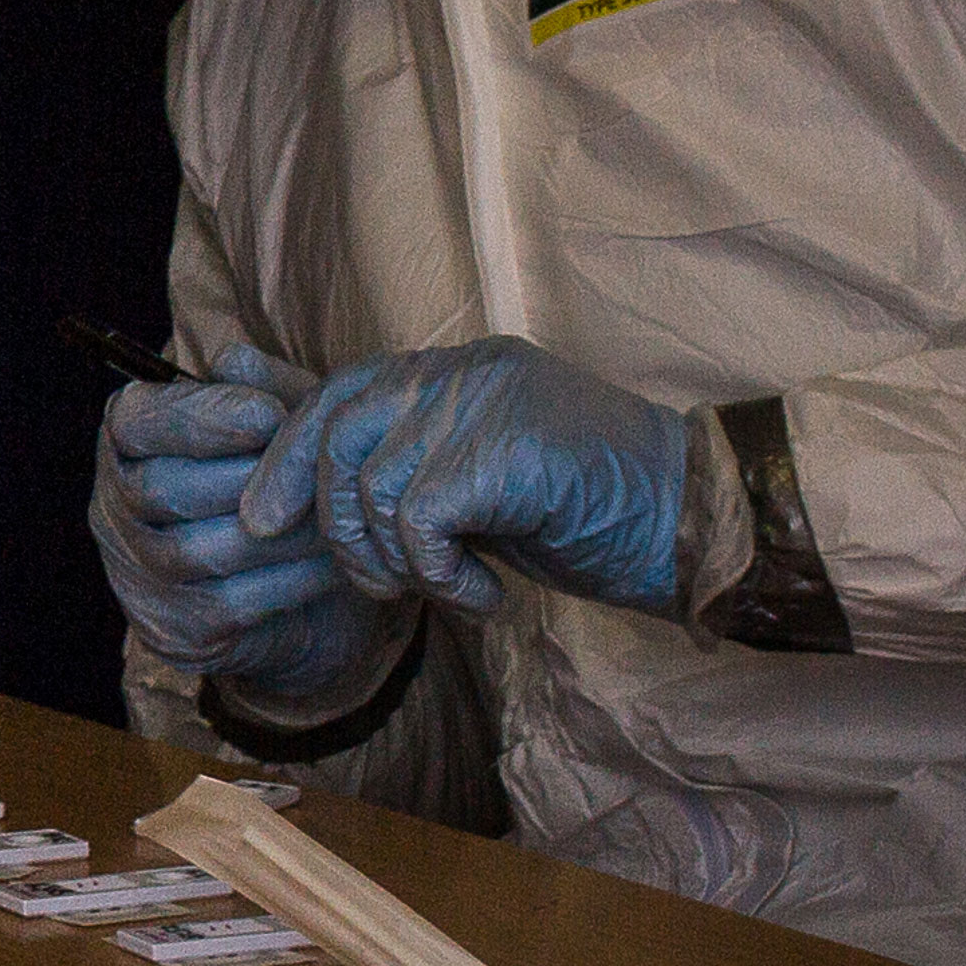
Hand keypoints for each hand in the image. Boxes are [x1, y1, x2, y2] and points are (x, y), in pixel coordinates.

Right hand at [91, 343, 409, 708]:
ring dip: (280, 532)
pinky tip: (336, 563)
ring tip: (337, 517)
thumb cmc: (282, 490)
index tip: (270, 415)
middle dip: (249, 479)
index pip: (138, 422)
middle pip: (166, 488)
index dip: (201, 417)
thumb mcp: (281, 429)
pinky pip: (233, 601)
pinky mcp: (176, 631)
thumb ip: (263, 388)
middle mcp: (114, 508)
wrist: (305, 599)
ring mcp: (139, 575)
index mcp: (126, 445)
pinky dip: (292, 580)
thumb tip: (236, 358)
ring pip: (202, 547)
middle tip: (319, 472)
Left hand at [243, 337, 689, 619]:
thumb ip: (414, 469)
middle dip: (326, 519)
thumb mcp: (486, 483)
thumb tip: (320, 496)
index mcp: (458, 369)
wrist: (704, 527)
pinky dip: (436, 575)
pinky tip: (483, 596)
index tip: (261, 516)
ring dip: (397, 563)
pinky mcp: (505, 451)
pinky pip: (415, 519)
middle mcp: (463, 371)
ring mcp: (485, 404)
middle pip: (334, 431)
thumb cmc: (599, 514)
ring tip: (453, 590)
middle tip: (376, 582)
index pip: (337, 394)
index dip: (287, 457)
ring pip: (370, 487)